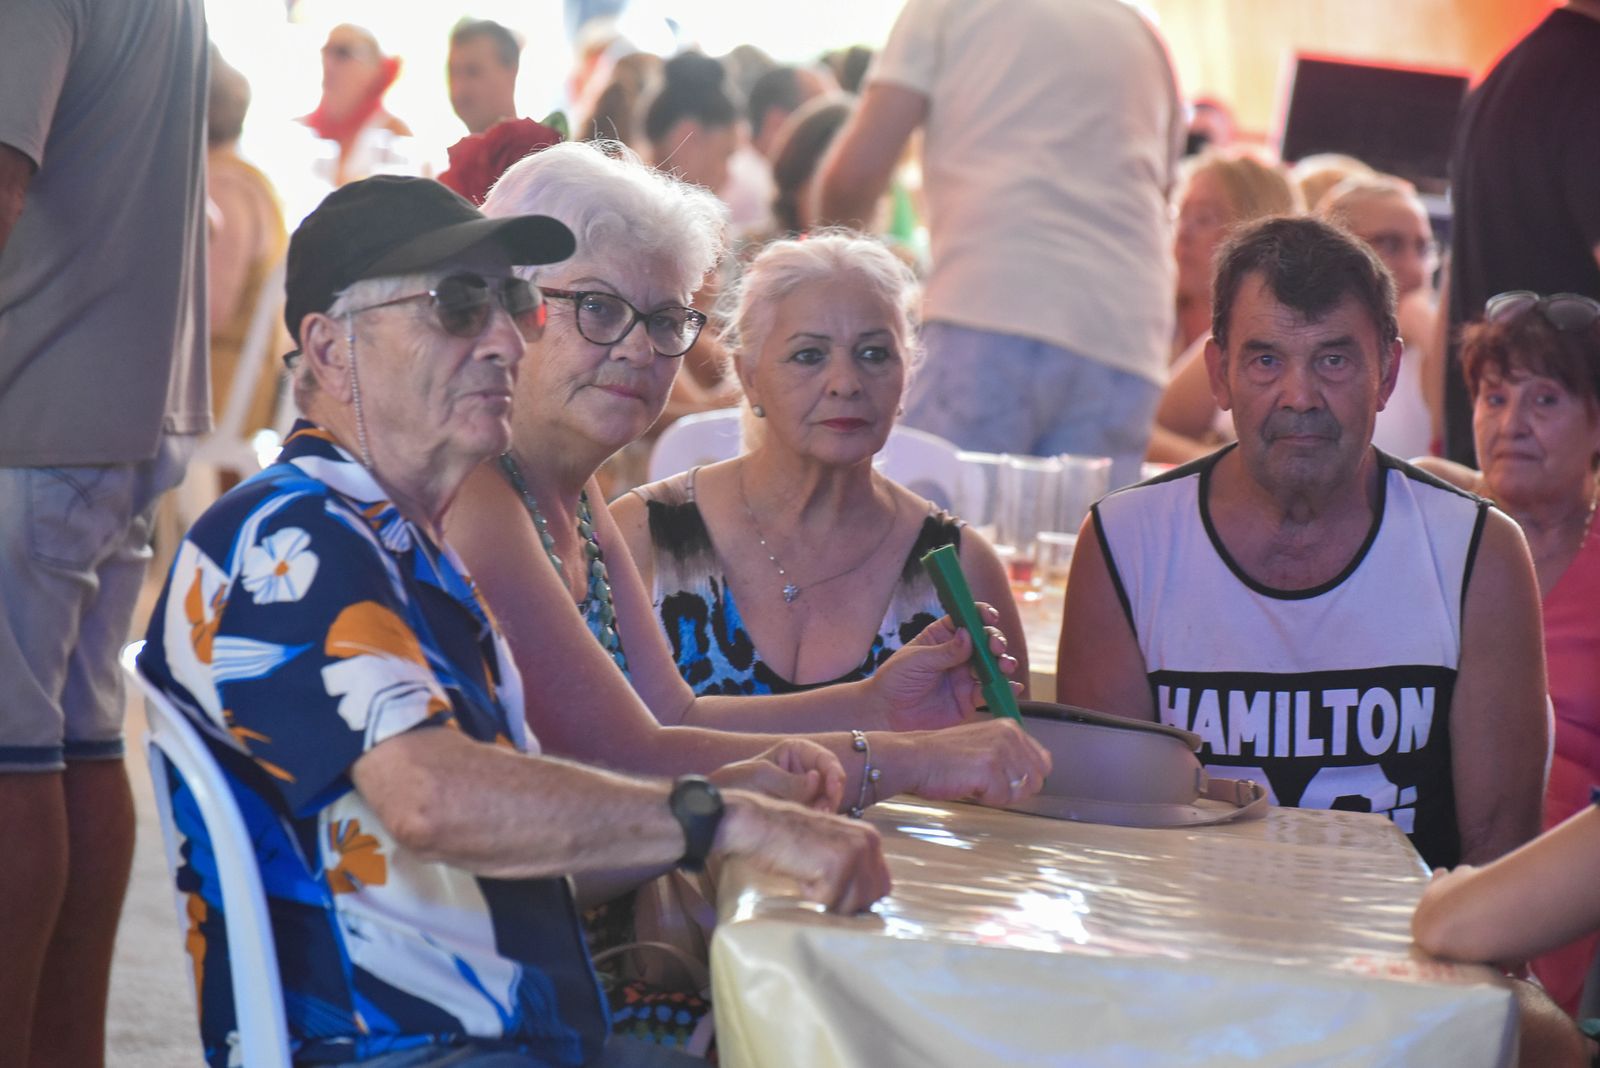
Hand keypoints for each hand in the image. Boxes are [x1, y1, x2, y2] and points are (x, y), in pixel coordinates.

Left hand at [708, 738, 845, 811]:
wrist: (719, 804)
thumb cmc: (737, 781)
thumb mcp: (762, 777)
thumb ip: (790, 781)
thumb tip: (818, 779)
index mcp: (796, 752)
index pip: (825, 759)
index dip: (834, 773)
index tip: (833, 789)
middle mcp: (804, 770)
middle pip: (832, 781)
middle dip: (831, 796)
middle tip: (823, 811)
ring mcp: (804, 792)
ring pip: (827, 800)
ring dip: (825, 810)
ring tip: (814, 818)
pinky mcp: (800, 810)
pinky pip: (817, 814)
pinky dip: (817, 819)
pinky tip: (810, 824)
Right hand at [717, 791, 890, 912]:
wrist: (760, 824)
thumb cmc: (788, 839)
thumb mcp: (831, 847)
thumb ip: (853, 866)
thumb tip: (865, 900)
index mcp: (871, 837)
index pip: (881, 886)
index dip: (856, 896)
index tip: (832, 887)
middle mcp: (868, 842)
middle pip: (870, 899)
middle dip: (844, 900)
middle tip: (817, 880)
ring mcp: (854, 853)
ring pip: (852, 905)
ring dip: (826, 898)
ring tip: (808, 873)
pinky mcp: (836, 866)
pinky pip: (829, 902)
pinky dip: (811, 895)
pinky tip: (800, 872)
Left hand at [873, 606, 1019, 730]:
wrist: (887, 715)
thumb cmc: (895, 681)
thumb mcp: (916, 661)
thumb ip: (945, 651)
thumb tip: (968, 635)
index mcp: (942, 636)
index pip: (966, 619)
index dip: (980, 615)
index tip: (989, 617)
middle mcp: (958, 653)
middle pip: (984, 640)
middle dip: (994, 640)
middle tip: (995, 647)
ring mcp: (965, 675)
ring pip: (993, 664)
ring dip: (1003, 662)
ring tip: (1004, 665)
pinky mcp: (969, 699)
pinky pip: (991, 691)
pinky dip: (1005, 688)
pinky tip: (1012, 687)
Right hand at [879, 718, 1051, 807]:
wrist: (914, 758)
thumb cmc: (943, 758)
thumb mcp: (984, 745)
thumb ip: (1012, 757)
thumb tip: (1036, 779)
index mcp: (1010, 727)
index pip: (1043, 763)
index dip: (1023, 778)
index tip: (998, 776)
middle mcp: (1009, 735)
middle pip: (1035, 780)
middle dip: (1013, 789)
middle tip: (984, 781)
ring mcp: (1000, 751)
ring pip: (1021, 792)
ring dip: (998, 794)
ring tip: (974, 780)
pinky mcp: (990, 768)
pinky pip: (1003, 799)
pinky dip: (986, 799)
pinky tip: (968, 785)